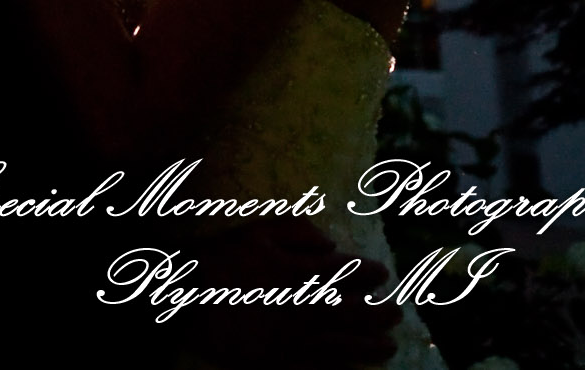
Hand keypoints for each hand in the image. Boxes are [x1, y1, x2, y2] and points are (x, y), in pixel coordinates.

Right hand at [180, 218, 399, 368]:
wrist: (187, 301)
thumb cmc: (221, 260)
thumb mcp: (256, 230)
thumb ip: (297, 229)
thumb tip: (330, 241)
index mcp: (300, 270)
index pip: (345, 272)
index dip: (369, 273)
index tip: (384, 274)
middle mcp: (305, 306)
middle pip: (353, 311)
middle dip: (379, 312)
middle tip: (397, 312)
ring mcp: (296, 338)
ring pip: (345, 343)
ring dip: (371, 344)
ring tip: (389, 345)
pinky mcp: (284, 361)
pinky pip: (322, 365)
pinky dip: (344, 366)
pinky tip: (356, 366)